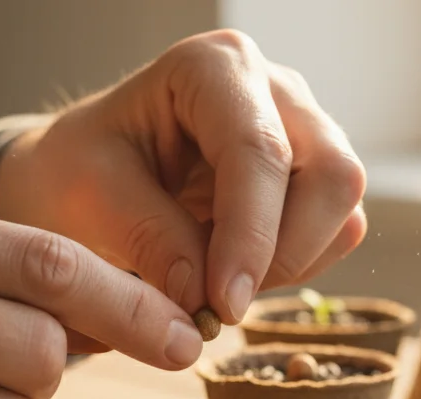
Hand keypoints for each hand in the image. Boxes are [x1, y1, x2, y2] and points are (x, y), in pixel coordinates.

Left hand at [0, 30, 368, 325]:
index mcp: (211, 69)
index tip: (224, 304)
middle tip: (222, 306)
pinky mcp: (311, 180)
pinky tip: (234, 275)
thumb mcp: (87, 198)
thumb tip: (205, 297)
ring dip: (289, 266)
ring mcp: (303, 134)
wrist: (80, 181)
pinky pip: (334, 236)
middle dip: (284, 253)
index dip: (250, 235)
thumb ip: (149, 239)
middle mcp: (273, 90)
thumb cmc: (77, 173)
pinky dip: (292, 269)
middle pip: (331, 175)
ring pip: (343, 210)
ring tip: (216, 288)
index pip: (259, 151)